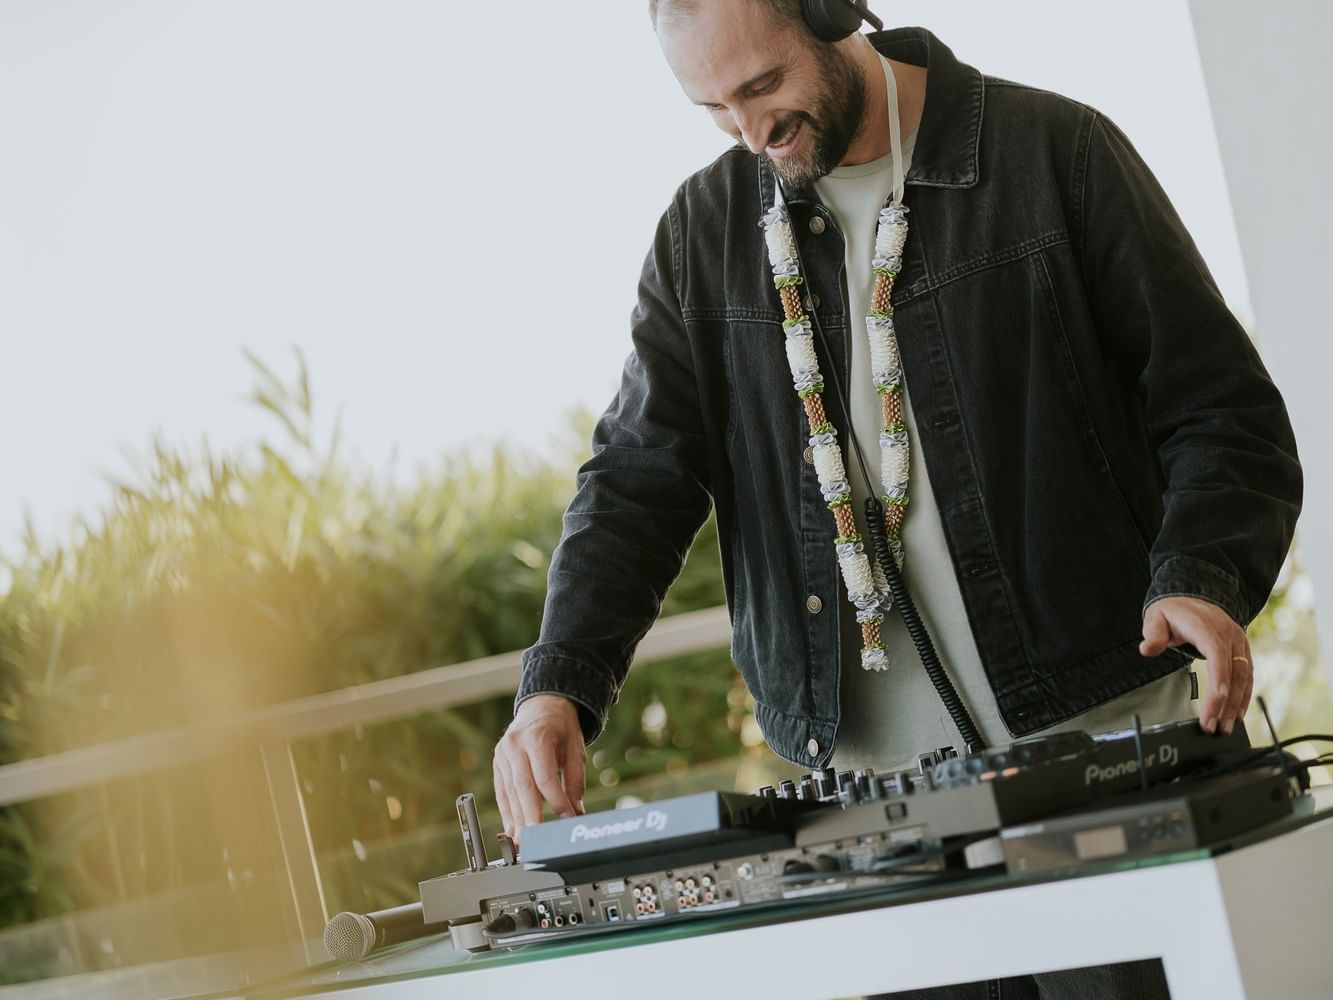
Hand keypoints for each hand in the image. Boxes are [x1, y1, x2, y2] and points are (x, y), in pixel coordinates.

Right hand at [492, 694, 586, 840]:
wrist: (541, 707)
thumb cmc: (561, 727)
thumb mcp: (575, 749)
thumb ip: (575, 781)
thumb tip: (576, 812)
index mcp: (536, 738)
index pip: (544, 777)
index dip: (555, 801)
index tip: (567, 818)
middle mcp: (514, 745)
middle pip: (522, 787)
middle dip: (530, 817)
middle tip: (536, 841)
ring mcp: (502, 754)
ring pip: (510, 792)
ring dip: (517, 819)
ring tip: (524, 841)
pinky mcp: (497, 763)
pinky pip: (502, 791)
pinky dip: (507, 812)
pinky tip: (512, 829)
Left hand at [1140, 595, 1251, 734]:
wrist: (1193, 598)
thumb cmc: (1174, 611)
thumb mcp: (1156, 617)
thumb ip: (1153, 633)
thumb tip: (1147, 648)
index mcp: (1206, 626)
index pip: (1216, 652)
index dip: (1220, 676)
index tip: (1218, 699)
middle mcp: (1228, 634)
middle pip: (1233, 670)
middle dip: (1225, 701)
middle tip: (1215, 725)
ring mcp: (1239, 643)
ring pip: (1244, 677)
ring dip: (1237, 703)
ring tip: (1227, 726)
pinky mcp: (1243, 651)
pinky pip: (1247, 676)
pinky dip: (1244, 696)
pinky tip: (1237, 713)